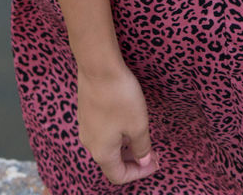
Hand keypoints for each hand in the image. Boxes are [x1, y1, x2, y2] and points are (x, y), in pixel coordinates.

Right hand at [77, 63, 160, 184]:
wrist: (98, 67)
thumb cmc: (120, 96)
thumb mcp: (138, 124)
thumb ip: (142, 147)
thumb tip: (144, 161)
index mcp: (102, 152)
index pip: (119, 175)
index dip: (140, 173)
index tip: (156, 161)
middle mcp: (90, 143)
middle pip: (112, 162)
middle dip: (134, 160)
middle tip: (153, 151)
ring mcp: (85, 126)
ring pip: (107, 146)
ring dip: (125, 146)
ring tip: (142, 136)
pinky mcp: (86, 112)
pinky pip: (102, 131)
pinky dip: (117, 133)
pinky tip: (128, 119)